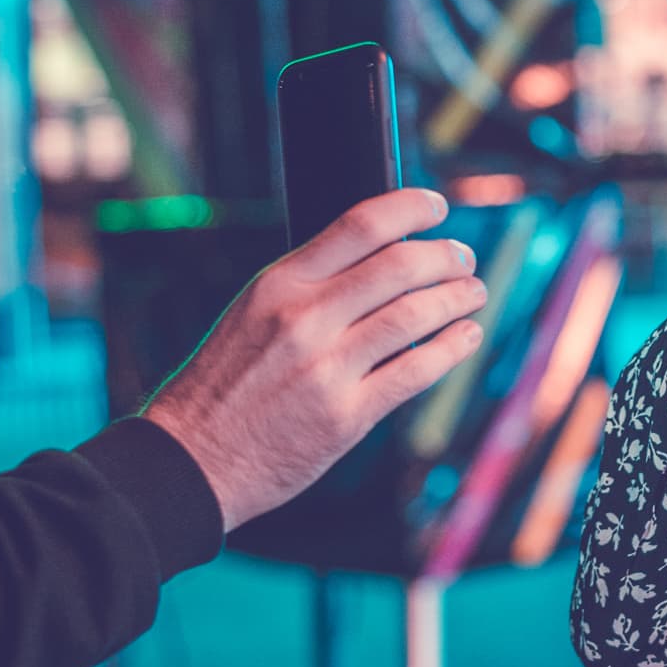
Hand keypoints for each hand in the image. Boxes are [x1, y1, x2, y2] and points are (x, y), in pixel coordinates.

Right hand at [144, 188, 487, 530]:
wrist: (192, 459)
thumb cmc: (225, 382)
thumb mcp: (253, 312)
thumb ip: (311, 285)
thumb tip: (385, 256)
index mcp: (279, 284)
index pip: (359, 225)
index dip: (410, 208)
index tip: (437, 207)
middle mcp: (304, 320)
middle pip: (400, 267)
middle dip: (446, 257)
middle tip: (465, 259)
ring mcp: (327, 369)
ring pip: (415, 316)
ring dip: (457, 299)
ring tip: (473, 294)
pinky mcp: (346, 417)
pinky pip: (417, 372)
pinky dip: (452, 348)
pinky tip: (466, 337)